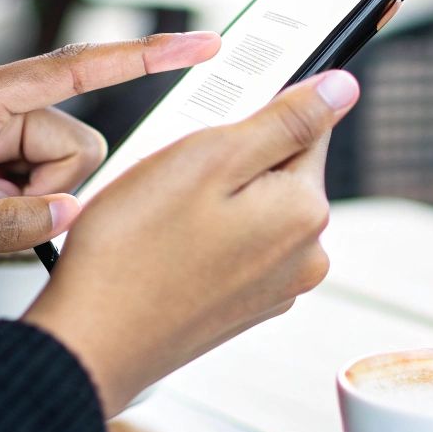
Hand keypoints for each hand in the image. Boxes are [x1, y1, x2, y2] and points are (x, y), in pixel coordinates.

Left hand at [0, 33, 219, 282]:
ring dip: (30, 201)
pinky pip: (42, 176)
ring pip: (64, 165)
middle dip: (48, 192)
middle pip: (75, 144)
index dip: (142, 58)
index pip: (75, 69)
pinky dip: (19, 203)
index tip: (199, 44)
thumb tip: (71, 214)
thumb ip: (8, 225)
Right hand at [25, 70, 359, 413]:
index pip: (305, 128)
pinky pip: (232, 247)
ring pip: (250, 209)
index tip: (209, 133)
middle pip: (277, 171)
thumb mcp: (210, 157)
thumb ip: (286, 120)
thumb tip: (342, 89)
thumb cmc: (134, 252)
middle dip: (228, 162)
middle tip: (173, 178)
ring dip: (211, 200)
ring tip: (162, 216)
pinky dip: (201, 237)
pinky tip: (162, 246)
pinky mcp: (242, 306)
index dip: (250, 118)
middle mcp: (305, 256)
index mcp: (305, 212)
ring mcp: (275, 287)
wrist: (90, 343)